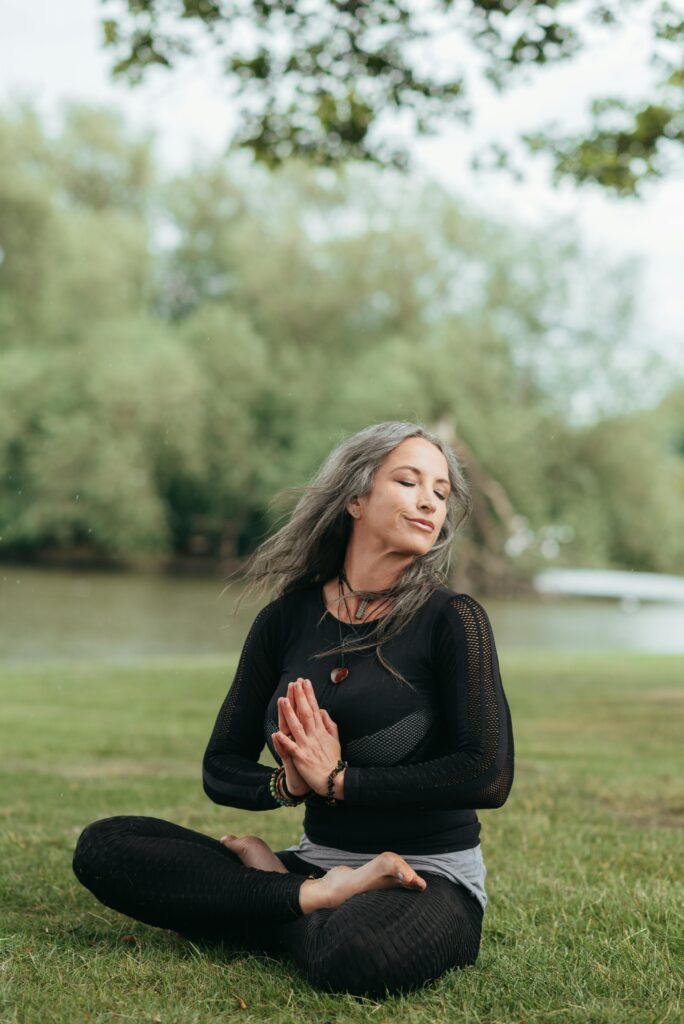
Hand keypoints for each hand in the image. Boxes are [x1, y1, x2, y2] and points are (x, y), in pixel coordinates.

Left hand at [275, 679, 341, 797]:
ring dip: (289, 713)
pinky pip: (291, 748)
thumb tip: (322, 710)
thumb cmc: (333, 759)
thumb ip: (329, 723)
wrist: (334, 779)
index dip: (309, 695)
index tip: (305, 682)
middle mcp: (314, 735)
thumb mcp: (335, 738)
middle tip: (295, 683)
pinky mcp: (301, 758)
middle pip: (306, 713)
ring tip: (283, 700)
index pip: (314, 708)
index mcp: (321, 730)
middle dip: (300, 697)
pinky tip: (277, 733)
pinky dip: (284, 741)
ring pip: (296, 727)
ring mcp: (307, 746)